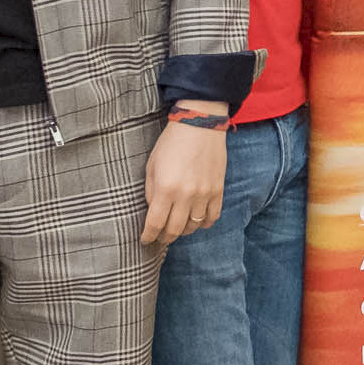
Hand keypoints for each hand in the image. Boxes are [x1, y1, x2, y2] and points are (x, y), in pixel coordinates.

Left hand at [143, 114, 227, 244]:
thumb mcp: (152, 166)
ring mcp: (204, 194)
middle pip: (174, 230)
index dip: (148, 236)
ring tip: (177, 228)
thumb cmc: (171, 143)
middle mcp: (186, 195)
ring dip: (183, 231)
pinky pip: (212, 218)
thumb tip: (154, 211)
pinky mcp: (218, 190)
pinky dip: (204, 224)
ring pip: (193, 227)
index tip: (145, 240)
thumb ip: (151, 192)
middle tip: (160, 238)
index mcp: (166, 189)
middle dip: (164, 237)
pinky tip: (196, 221)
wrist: (200, 124)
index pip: (155, 224)